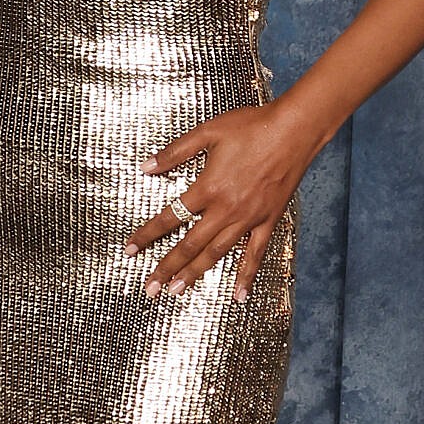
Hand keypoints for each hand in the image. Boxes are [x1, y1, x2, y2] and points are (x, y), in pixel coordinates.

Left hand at [125, 103, 315, 301]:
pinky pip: (255, 254)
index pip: (169, 217)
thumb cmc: (252, 126)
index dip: (146, 235)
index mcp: (207, 187)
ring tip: (177, 292)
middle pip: (189, 245)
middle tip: (150, 287)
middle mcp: (225, 209)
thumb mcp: (208, 132)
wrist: (294, 130)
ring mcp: (248, 218)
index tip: (130, 250)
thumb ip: (175, 152)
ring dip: (195, 274)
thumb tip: (146, 167)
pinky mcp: (268, 220)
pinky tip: (238, 296)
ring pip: (216, 253)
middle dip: (166, 268)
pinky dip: (245, 276)